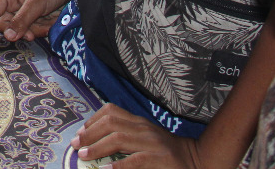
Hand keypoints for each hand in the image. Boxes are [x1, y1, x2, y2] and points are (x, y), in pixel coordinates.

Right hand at [0, 0, 73, 48]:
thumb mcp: (36, 2)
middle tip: (32, 35)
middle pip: (6, 26)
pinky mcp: (33, 19)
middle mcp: (12, 5)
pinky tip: (50, 22)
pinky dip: (41, 29)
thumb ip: (22, 20)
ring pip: (20, 31)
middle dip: (19, 32)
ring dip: (34, 31)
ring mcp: (23, 13)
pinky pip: (32, 30)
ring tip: (47, 24)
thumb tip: (8, 37)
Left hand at [72, 104, 200, 168]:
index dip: (92, 121)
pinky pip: (135, 160)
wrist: (197, 160)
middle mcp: (144, 129)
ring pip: (119, 139)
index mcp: (140, 122)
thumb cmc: (166, 154)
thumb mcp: (145, 139)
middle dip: (90, 133)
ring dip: (97, 147)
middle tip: (76, 145)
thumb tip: (96, 142)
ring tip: (84, 156)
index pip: (111, 111)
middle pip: (111, 123)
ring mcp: (153, 143)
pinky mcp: (160, 159)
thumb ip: (126, 137)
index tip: (80, 134)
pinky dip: (117, 166)